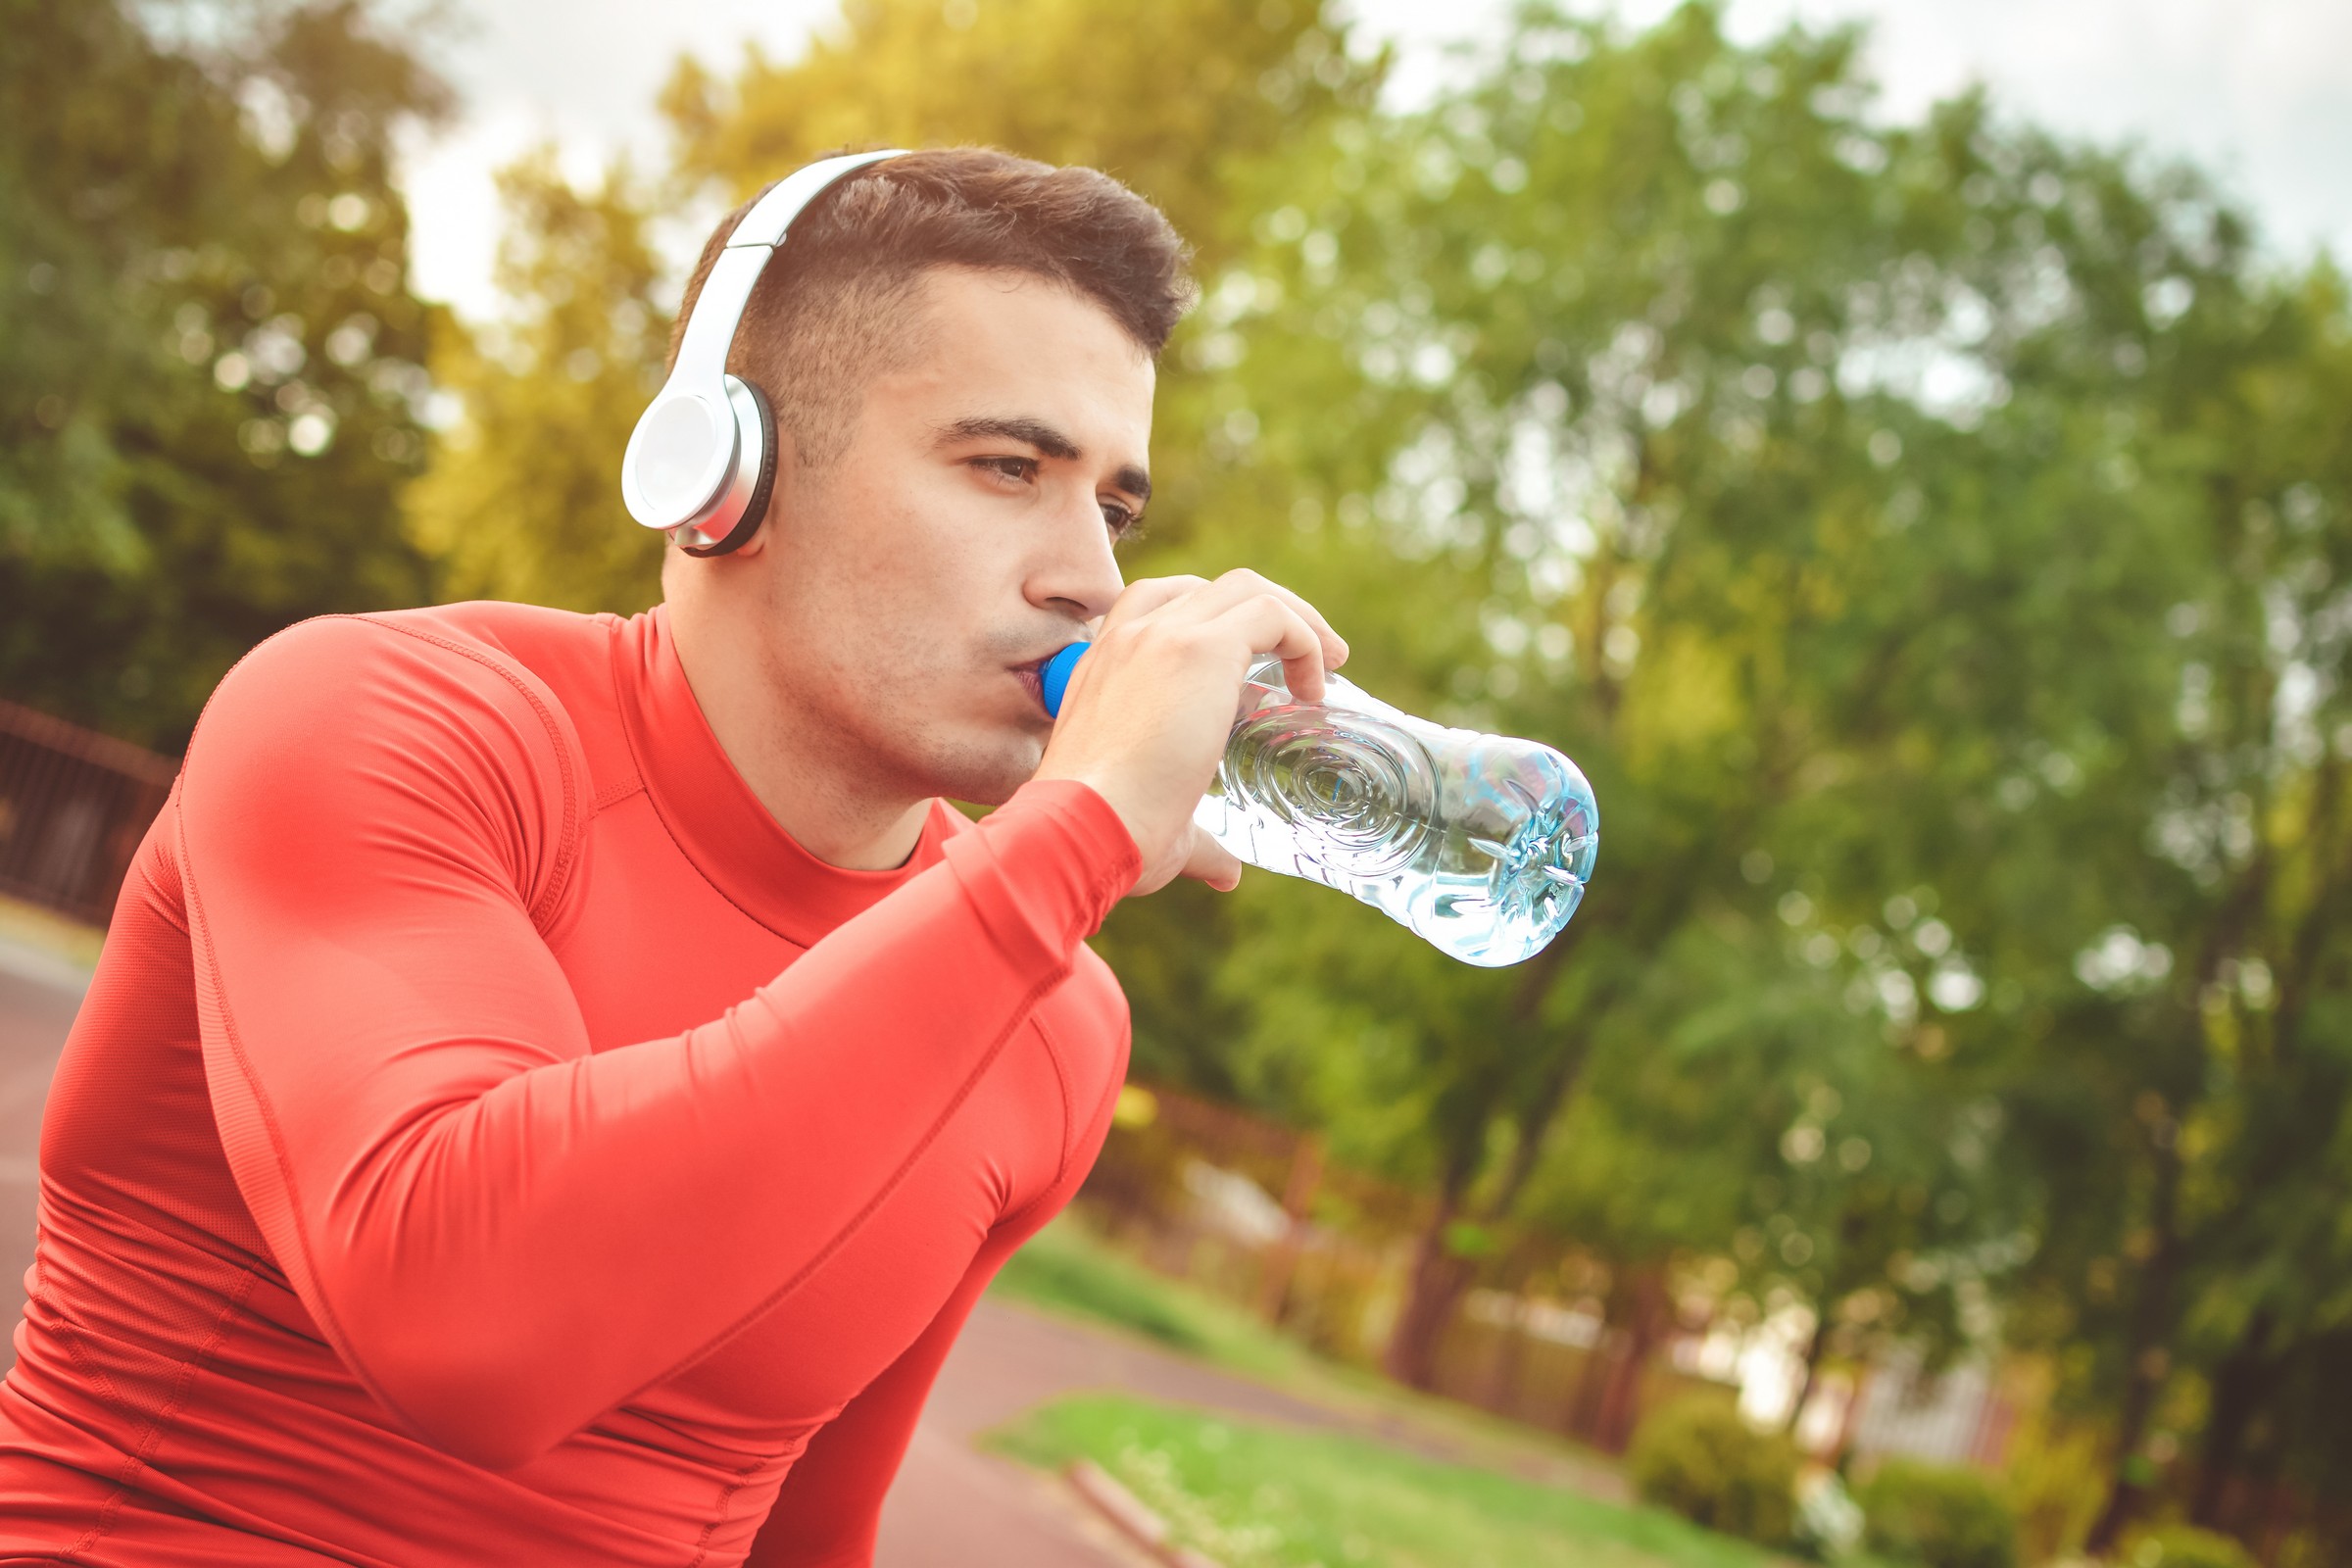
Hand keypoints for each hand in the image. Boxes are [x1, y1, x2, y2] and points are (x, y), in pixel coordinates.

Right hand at [1033, 570, 1347, 895]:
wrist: (1080, 828)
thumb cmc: (1108, 835)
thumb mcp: (1158, 822)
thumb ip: (1197, 841)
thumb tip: (1225, 872)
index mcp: (1106, 666)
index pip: (1161, 607)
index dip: (1216, 626)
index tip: (1253, 667)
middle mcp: (1128, 638)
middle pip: (1211, 589)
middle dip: (1268, 613)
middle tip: (1306, 662)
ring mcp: (1161, 635)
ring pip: (1246, 589)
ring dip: (1297, 619)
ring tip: (1330, 664)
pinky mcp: (1197, 647)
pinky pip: (1270, 614)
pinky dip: (1305, 639)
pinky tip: (1315, 688)